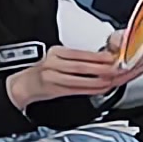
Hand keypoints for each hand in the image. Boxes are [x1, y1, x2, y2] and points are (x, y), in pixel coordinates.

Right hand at [12, 43, 141, 106]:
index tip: (112, 58)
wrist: (25, 84)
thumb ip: (79, 58)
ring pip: (79, 79)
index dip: (97, 56)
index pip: (80, 53)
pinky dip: (91, 90)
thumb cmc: (47, 70)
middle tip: (116, 70)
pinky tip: (101, 89)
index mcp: (56, 52)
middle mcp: (53, 63)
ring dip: (98, 81)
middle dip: (101, 69)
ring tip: (111, 80)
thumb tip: (105, 58)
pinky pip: (76, 90)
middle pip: (81, 66)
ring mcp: (52, 77)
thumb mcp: (60, 58)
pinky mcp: (54, 89)